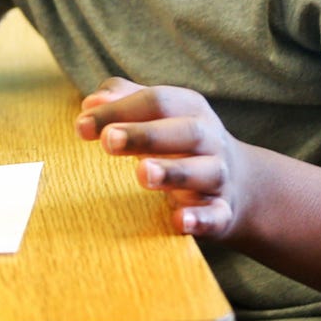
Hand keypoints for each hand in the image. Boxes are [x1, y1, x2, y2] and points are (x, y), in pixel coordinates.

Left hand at [77, 77, 250, 239]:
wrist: (238, 183)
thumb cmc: (176, 141)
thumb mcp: (156, 114)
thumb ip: (122, 100)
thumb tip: (90, 103)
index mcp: (189, 109)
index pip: (156, 102)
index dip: (119, 110)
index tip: (81, 125)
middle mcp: (209, 139)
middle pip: (185, 131)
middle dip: (145, 135)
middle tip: (109, 141)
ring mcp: (219, 176)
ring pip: (205, 172)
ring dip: (173, 172)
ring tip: (142, 173)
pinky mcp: (223, 211)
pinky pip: (216, 215)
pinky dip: (200, 218)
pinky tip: (179, 220)